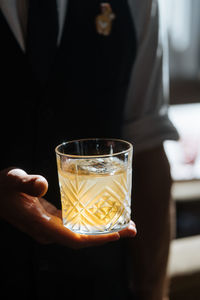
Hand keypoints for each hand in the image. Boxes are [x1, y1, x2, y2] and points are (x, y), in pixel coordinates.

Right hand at [0, 168, 135, 248]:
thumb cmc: (3, 187)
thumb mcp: (13, 180)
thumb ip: (26, 182)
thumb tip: (42, 186)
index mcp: (41, 225)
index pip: (74, 239)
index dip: (98, 239)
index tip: (118, 234)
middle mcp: (49, 231)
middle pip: (84, 239)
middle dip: (108, 236)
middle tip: (132, 228)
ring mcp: (51, 227)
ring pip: (82, 234)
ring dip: (104, 230)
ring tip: (125, 223)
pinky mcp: (53, 220)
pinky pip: (77, 226)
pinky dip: (92, 223)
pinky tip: (103, 215)